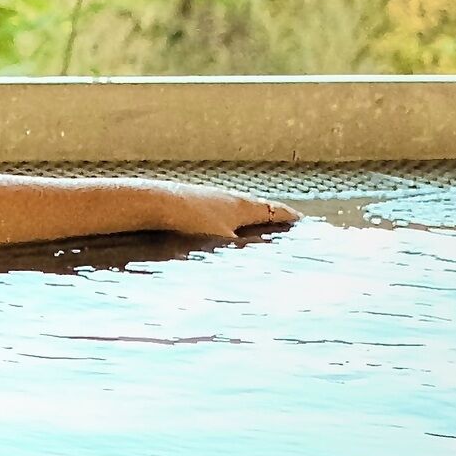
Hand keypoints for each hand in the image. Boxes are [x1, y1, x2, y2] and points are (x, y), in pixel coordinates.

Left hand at [158, 187, 294, 242]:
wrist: (155, 202)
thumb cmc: (192, 222)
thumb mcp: (223, 241)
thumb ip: (245, 250)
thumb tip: (266, 259)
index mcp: (243, 206)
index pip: (273, 210)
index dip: (288, 216)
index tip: (301, 220)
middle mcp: (230, 197)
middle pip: (257, 206)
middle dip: (270, 216)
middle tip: (282, 224)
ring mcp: (211, 196)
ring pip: (237, 207)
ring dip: (249, 217)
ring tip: (255, 227)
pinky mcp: (193, 200)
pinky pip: (221, 210)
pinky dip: (230, 218)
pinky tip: (221, 226)